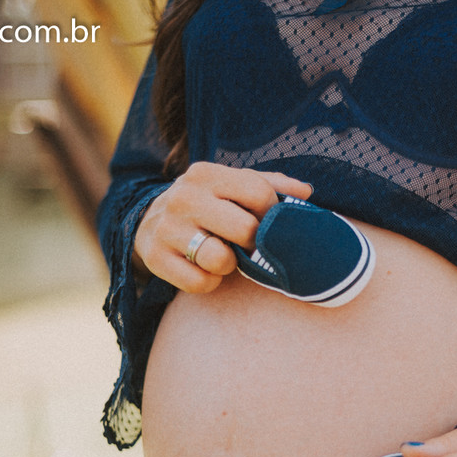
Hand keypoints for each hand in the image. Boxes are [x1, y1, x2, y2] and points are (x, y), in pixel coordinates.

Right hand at [135, 162, 313, 292]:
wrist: (151, 220)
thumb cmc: (207, 203)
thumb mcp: (232, 186)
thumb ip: (270, 185)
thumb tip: (306, 192)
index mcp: (206, 173)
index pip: (258, 193)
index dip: (271, 214)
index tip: (266, 223)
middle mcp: (184, 197)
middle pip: (245, 229)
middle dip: (253, 243)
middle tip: (246, 244)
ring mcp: (166, 227)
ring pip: (219, 259)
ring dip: (228, 265)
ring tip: (222, 255)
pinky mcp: (155, 257)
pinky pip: (199, 282)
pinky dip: (208, 282)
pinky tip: (203, 268)